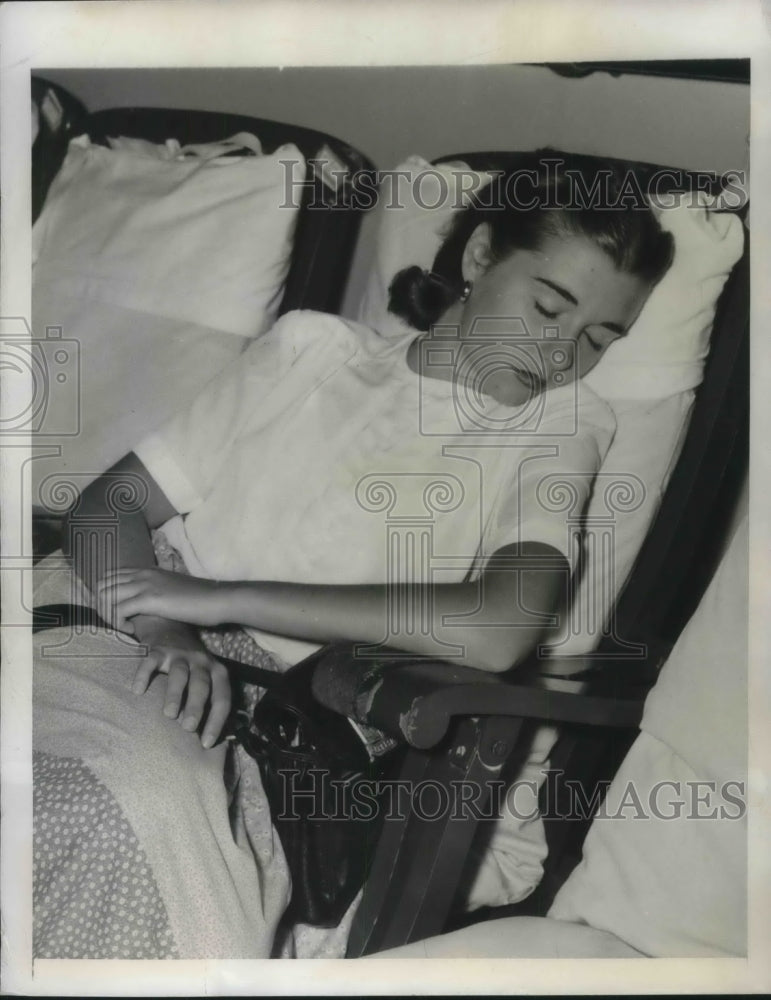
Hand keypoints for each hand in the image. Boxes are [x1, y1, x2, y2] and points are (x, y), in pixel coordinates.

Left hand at [96, 568, 227, 632]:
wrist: (217, 599)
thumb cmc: (199, 599)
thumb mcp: (172, 589)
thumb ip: (156, 592)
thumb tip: (145, 605)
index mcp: (146, 570)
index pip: (109, 576)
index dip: (106, 597)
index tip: (118, 614)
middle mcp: (141, 573)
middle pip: (101, 585)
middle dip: (103, 607)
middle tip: (117, 623)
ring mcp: (144, 584)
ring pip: (105, 597)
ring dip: (108, 615)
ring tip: (124, 628)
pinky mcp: (149, 599)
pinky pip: (118, 610)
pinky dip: (119, 623)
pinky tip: (132, 631)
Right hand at [132, 617, 230, 748]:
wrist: (173, 629)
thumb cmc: (192, 666)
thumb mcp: (207, 679)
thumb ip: (210, 703)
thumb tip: (211, 741)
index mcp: (217, 673)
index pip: (222, 699)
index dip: (216, 721)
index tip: (206, 743)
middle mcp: (201, 663)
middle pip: (202, 685)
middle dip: (196, 707)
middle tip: (188, 728)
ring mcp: (180, 655)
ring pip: (179, 674)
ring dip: (175, 694)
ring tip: (168, 714)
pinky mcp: (158, 650)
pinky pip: (151, 661)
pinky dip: (144, 675)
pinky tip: (137, 690)